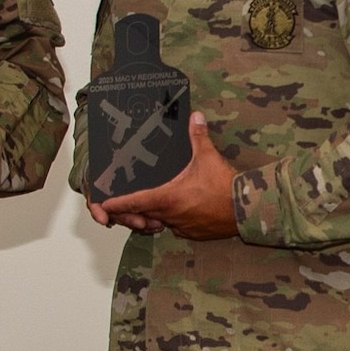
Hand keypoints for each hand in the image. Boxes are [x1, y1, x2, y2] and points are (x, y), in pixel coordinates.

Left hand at [98, 113, 240, 239]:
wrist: (247, 209)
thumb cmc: (225, 185)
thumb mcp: (209, 157)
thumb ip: (198, 137)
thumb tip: (195, 116)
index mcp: (168, 197)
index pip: (134, 201)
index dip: (117, 204)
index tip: (102, 206)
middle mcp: (171, 215)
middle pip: (143, 215)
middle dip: (133, 211)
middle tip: (125, 206)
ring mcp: (182, 227)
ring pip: (159, 222)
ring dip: (154, 216)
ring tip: (150, 208)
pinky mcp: (194, 234)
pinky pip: (176, 228)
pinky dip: (173, 221)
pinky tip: (179, 211)